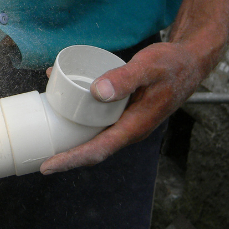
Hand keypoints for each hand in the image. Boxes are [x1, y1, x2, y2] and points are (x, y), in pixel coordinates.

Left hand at [39, 41, 205, 173]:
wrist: (190, 63)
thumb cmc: (172, 65)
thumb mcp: (149, 67)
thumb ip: (125, 78)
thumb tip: (97, 92)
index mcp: (135, 126)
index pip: (99, 151)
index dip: (71, 160)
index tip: (48, 165)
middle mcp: (129, 129)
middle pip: (93, 149)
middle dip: (66, 155)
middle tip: (38, 154)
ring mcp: (127, 122)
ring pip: (95, 134)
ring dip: (71, 136)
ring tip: (45, 130)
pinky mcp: (124, 112)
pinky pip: (99, 119)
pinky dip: (80, 114)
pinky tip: (65, 96)